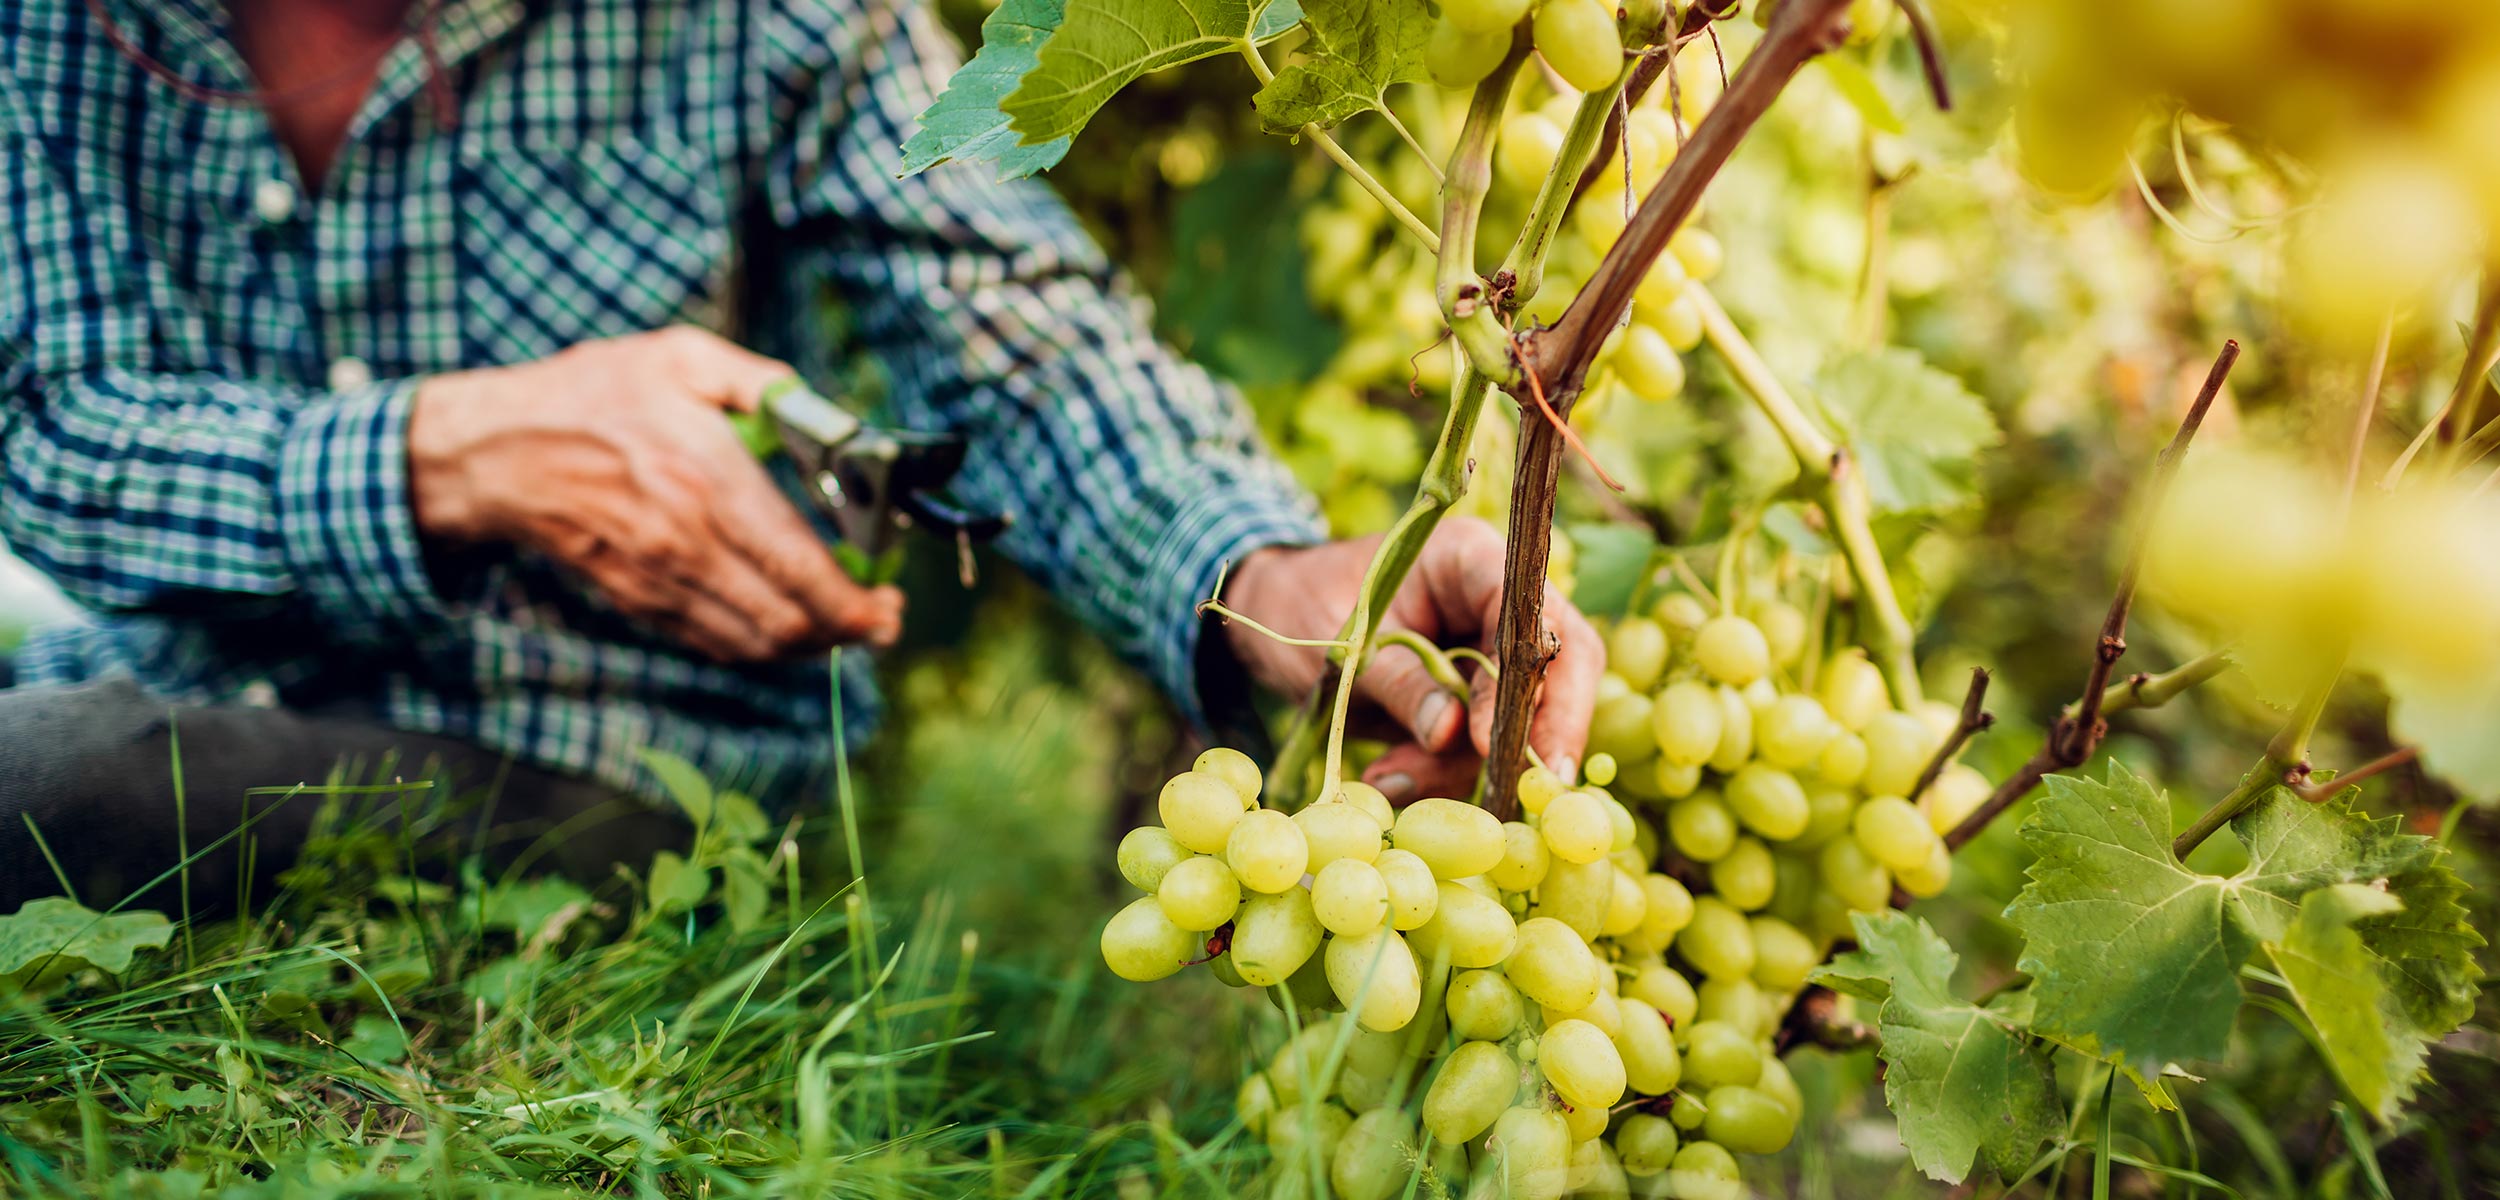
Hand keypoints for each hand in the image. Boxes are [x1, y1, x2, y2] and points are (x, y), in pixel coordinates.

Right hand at [407, 326, 903, 661]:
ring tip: (844, 622)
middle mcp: (688, 542)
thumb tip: (829, 414)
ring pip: (756, 644)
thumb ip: (765, 383)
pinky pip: (715, 642)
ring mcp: (661, 580)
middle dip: (848, 630)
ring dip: (810, 644)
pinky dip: (761, 642)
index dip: (855, 601)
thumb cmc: (594, 395)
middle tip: (880, 615)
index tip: (889, 600)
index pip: (799, 567)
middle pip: (788, 620)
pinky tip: (784, 619)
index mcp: (709, 479)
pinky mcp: (640, 600)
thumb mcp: (683, 358)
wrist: (498, 450)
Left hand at [1219, 517, 1603, 804]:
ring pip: (1523, 714)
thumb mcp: (1341, 644)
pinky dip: (1445, 771)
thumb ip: (1399, 681)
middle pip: (1559, 665)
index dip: (1529, 680)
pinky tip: (1392, 783)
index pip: (1529, 613)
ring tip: (1392, 783)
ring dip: (1467, 765)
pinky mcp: (1474, 691)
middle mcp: (1495, 600)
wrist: (1273, 611)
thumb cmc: (1302, 603)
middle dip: (1537, 734)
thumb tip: (1452, 732)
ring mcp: (1489, 646)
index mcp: (1468, 558)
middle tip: (1519, 794)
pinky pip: (1484, 739)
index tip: (1493, 744)